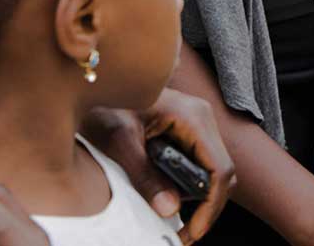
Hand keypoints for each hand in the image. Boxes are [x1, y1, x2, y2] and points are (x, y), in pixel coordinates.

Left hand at [82, 88, 235, 244]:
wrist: (91, 82)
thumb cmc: (104, 106)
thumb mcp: (120, 143)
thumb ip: (145, 177)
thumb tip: (169, 209)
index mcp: (193, 118)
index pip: (220, 169)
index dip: (211, 206)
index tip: (193, 231)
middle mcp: (201, 119)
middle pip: (222, 172)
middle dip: (207, 207)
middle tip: (185, 234)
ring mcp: (196, 123)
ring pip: (213, 169)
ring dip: (198, 197)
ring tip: (173, 218)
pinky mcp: (186, 130)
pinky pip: (199, 162)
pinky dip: (189, 185)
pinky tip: (169, 197)